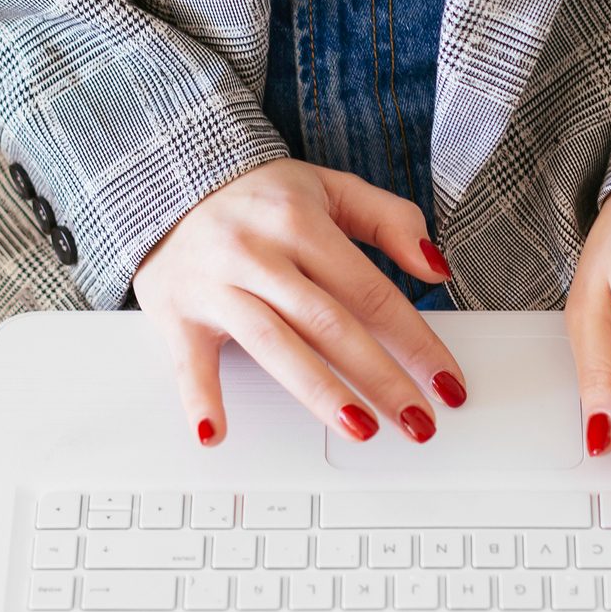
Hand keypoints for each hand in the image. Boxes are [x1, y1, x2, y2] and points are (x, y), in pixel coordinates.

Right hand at [133, 158, 465, 445]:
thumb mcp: (330, 188)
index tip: (446, 381)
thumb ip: (391, 221)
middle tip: (418, 422)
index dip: (416, 341)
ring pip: (275, 344)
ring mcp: (216, 285)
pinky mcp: (176, 313)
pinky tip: (217, 434)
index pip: (372, 292)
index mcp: (301, 222)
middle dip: (382, 377)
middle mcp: (259, 254)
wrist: (165, 177)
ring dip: (320, 392)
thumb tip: (436, 270)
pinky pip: (190, 362)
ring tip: (361, 429)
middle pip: (330, 325)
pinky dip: (200, 399)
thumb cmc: (256, 195)